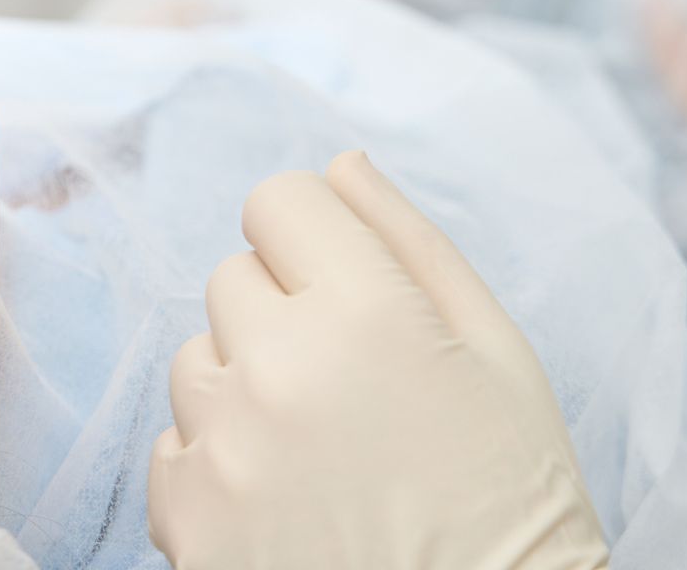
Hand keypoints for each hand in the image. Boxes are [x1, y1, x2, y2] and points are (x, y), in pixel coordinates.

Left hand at [146, 152, 608, 569]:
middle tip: (353, 394)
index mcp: (367, 312)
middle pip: (233, 278)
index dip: (314, 241)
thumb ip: (411, 244)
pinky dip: (216, 472)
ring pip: (196, 361)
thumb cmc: (514, 505)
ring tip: (322, 456)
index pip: (278, 201)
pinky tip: (287, 507)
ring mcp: (225, 448)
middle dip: (283, 315)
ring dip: (244, 391)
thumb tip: (339, 165)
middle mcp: (281, 368)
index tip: (345, 290)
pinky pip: (172, 449)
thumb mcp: (501, 358)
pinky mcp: (189, 521)